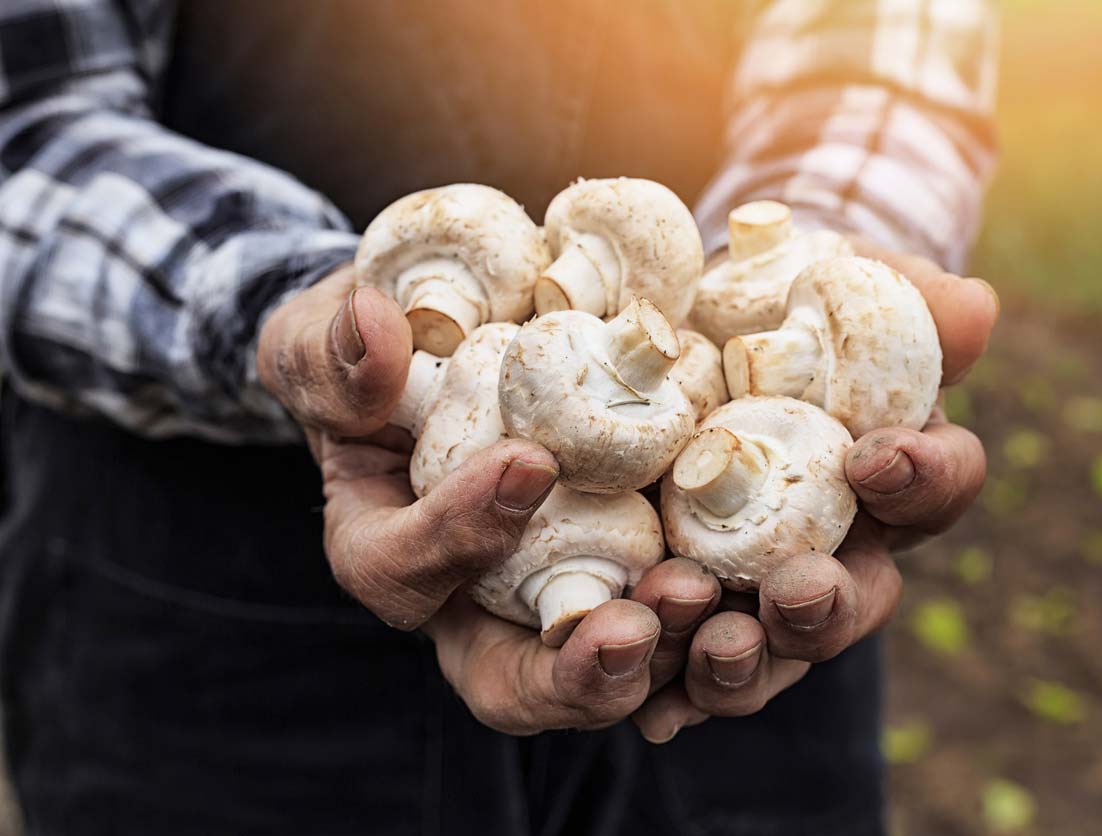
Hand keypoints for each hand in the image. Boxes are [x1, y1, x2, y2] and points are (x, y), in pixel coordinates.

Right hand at [258, 266, 726, 733]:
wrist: (456, 353)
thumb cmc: (376, 360)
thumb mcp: (328, 346)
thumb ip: (335, 351)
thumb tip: (373, 327)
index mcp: (391, 550)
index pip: (404, 571)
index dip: (457, 534)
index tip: (527, 463)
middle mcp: (476, 600)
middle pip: (514, 683)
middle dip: (573, 672)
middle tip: (632, 629)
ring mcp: (560, 592)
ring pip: (606, 666)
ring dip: (662, 649)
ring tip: (704, 599)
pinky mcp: (634, 565)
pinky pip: (675, 619)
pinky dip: (716, 615)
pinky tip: (765, 583)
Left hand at [632, 239, 998, 741]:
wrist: (693, 327)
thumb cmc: (788, 299)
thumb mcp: (840, 280)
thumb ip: (902, 297)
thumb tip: (974, 309)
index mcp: (892, 471)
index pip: (936, 485)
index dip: (922, 478)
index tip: (877, 455)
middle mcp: (839, 546)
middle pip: (856, 601)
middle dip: (829, 604)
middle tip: (797, 590)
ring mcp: (762, 586)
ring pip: (774, 650)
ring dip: (749, 660)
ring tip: (715, 643)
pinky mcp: (689, 604)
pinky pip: (686, 662)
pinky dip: (673, 690)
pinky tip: (654, 713)